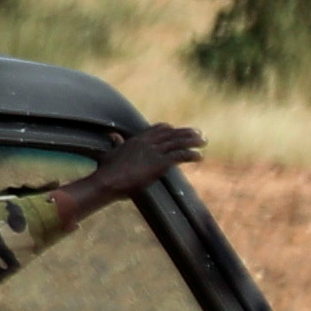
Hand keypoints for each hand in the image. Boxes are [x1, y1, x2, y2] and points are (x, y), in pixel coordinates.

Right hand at [61, 122, 208, 223]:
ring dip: (193, 141)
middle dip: (186, 133)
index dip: (171, 130)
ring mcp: (154, 151)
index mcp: (137, 139)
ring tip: (204, 142)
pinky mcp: (159, 163)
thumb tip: (112, 134)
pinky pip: (180, 156)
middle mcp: (148, 142)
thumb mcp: (110, 152)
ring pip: (178, 142)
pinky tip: (199, 157)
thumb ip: (115, 143)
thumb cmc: (107, 170)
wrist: (108, 181)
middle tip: (198, 134)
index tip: (178, 130)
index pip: (158, 129)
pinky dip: (191, 155)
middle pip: (172, 133)